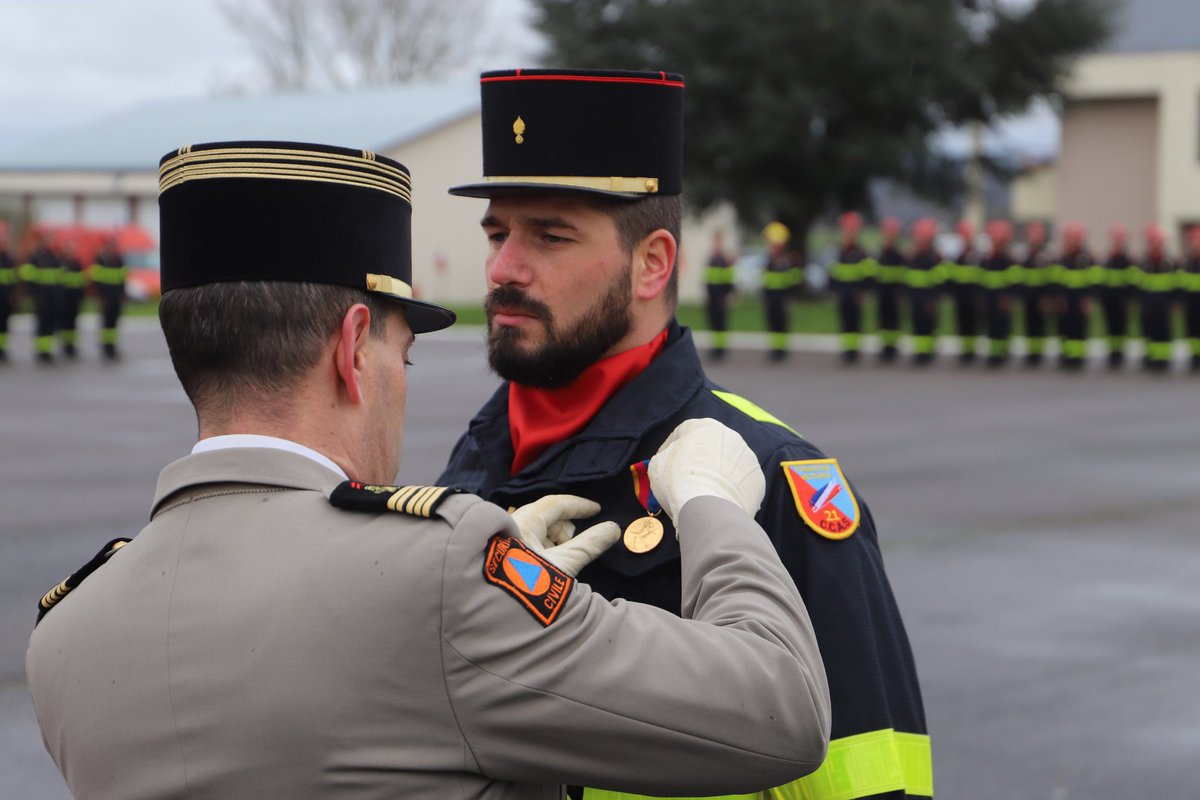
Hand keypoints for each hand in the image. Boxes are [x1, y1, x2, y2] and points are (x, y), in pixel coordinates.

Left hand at [509, 495, 620, 576]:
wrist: (495, 611)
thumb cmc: (529, 583)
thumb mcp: (564, 563)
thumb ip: (590, 544)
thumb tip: (613, 529)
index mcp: (524, 522)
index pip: (555, 504)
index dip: (579, 505)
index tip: (597, 510)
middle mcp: (512, 526)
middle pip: (546, 517)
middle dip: (566, 527)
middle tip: (580, 541)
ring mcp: (505, 541)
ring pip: (537, 531)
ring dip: (555, 540)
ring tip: (566, 558)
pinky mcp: (503, 556)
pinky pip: (528, 543)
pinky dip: (544, 549)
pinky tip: (550, 564)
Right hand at [649, 418, 764, 519]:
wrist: (709, 509)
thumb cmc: (678, 481)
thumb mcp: (657, 465)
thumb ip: (664, 457)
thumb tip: (668, 461)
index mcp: (705, 427)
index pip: (684, 432)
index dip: (670, 447)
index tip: (664, 463)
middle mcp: (731, 437)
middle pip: (710, 448)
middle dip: (697, 461)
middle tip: (685, 480)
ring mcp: (748, 459)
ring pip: (728, 465)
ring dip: (716, 475)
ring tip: (703, 494)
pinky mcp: (758, 481)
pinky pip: (740, 484)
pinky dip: (731, 491)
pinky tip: (718, 502)